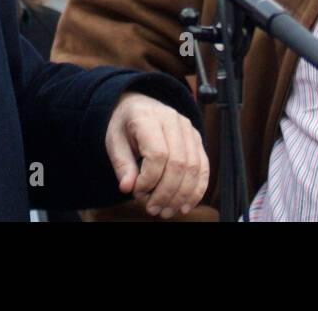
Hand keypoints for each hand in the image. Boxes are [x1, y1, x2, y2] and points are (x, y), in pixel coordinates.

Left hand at [105, 92, 208, 217]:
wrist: (139, 106)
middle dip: (166, 193)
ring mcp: (188, 128)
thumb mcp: (114, 142)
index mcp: (148, 117)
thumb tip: (127, 188)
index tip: (136, 192)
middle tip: (153, 209)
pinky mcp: (197, 138)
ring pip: (193, 167)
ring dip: (182, 195)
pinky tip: (185, 205)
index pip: (158, 154)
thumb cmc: (125, 126)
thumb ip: (122, 165)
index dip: (149, 179)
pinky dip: (197, 189)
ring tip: (167, 211)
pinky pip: (203, 166)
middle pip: (178, 163)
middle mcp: (173, 120)